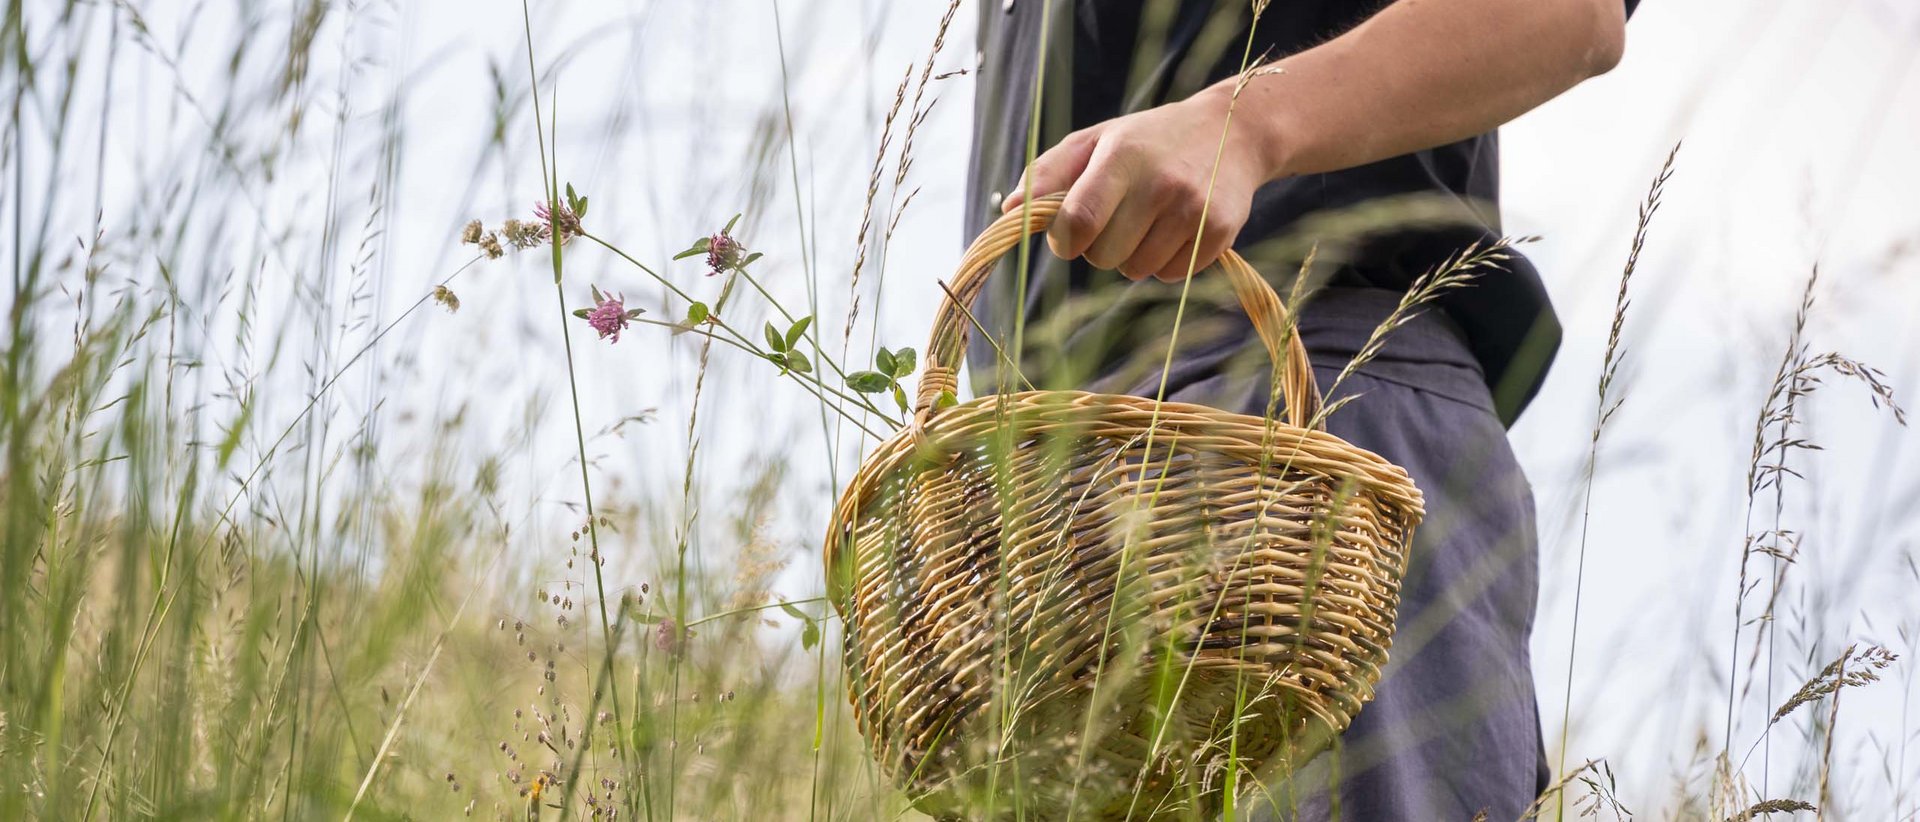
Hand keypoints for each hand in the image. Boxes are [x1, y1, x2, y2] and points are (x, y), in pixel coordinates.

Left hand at [1000, 85, 1279, 281]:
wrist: (1235, 131)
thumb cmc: (1149, 140)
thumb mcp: (1097, 140)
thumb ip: (1048, 174)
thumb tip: (1008, 212)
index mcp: (1122, 156)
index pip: (1078, 222)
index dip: (1065, 240)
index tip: (1069, 235)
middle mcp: (1160, 183)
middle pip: (1103, 257)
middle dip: (1099, 247)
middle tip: (1118, 218)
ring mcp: (1194, 209)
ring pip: (1136, 271)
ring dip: (1133, 256)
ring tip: (1149, 220)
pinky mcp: (1220, 232)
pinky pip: (1170, 276)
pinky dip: (1165, 262)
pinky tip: (1176, 229)